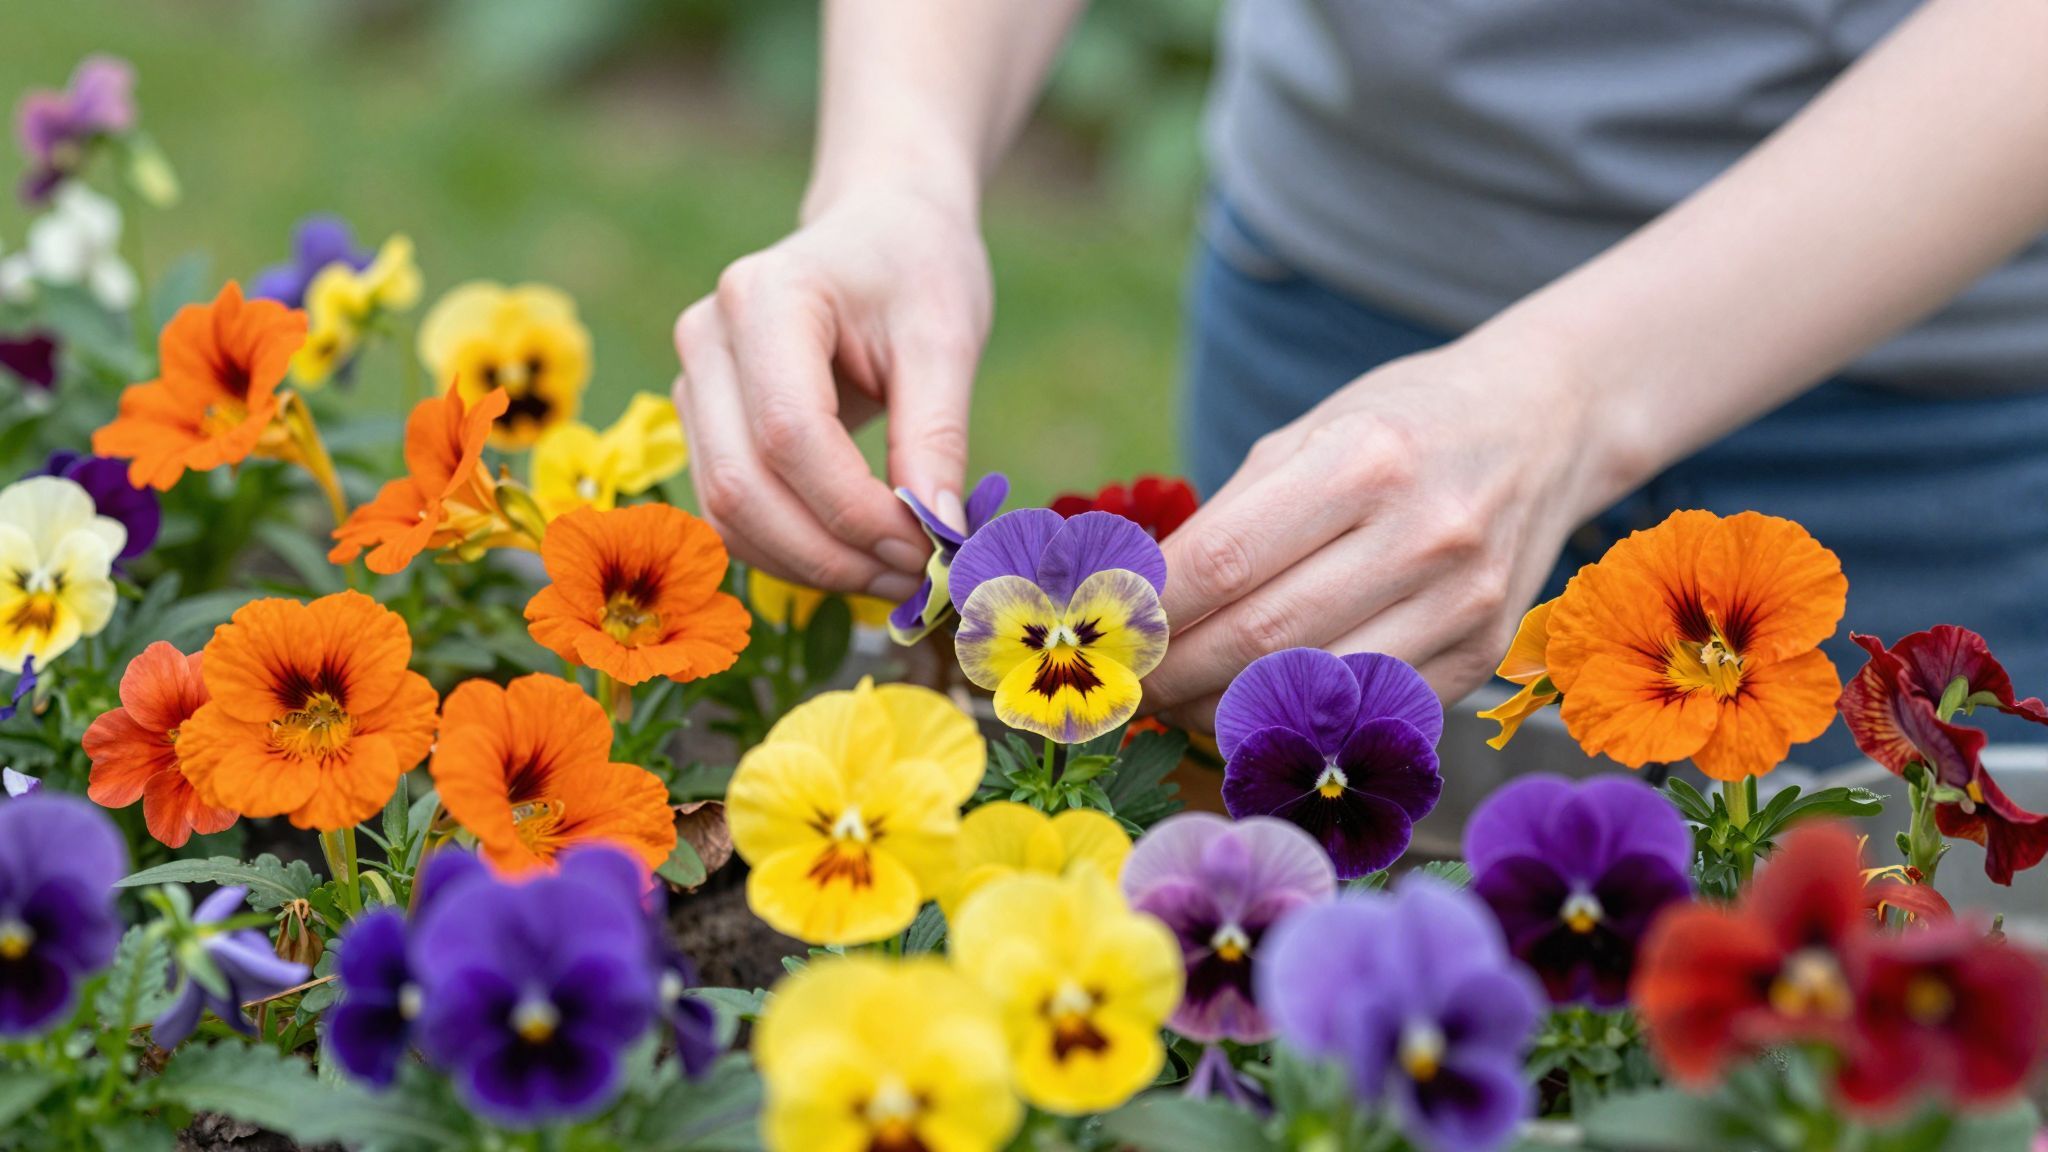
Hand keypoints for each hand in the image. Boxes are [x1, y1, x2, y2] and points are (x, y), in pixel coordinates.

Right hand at [672, 183, 992, 599]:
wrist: (879, 228)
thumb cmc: (917, 269)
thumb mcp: (947, 337)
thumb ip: (937, 436)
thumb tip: (939, 539)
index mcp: (765, 297)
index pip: (790, 433)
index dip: (854, 509)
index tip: (928, 546)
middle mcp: (707, 338)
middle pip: (744, 485)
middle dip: (832, 553)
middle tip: (918, 578)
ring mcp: (691, 383)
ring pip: (727, 514)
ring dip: (811, 567)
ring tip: (896, 574)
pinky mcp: (701, 424)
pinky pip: (730, 516)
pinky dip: (791, 555)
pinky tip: (857, 558)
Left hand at [1144, 328, 1630, 727]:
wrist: (1544, 424)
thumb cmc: (1402, 425)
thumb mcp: (1311, 432)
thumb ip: (1230, 517)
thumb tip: (1140, 606)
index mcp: (1365, 460)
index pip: (1224, 562)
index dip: (1151, 612)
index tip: (1107, 634)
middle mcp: (1425, 535)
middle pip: (1261, 639)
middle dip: (1175, 674)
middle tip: (1130, 684)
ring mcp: (1464, 603)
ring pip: (1312, 691)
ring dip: (1224, 711)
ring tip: (1179, 702)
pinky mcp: (1482, 654)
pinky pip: (1365, 709)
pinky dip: (1299, 722)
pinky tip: (1255, 711)